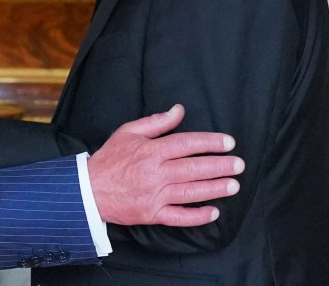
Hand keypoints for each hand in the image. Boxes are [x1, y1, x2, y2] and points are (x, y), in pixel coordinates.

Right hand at [88, 104, 243, 226]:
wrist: (88, 189)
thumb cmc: (110, 158)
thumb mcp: (128, 132)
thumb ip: (156, 122)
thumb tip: (179, 110)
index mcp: (150, 151)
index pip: (186, 144)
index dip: (210, 143)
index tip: (229, 142)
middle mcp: (155, 173)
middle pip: (193, 169)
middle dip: (219, 166)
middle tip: (239, 164)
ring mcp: (154, 196)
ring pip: (190, 192)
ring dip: (215, 189)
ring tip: (234, 185)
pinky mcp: (151, 215)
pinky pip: (178, 217)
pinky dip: (197, 216)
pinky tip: (214, 212)